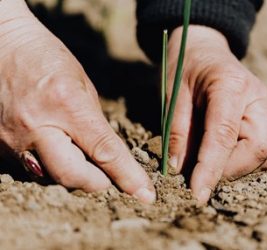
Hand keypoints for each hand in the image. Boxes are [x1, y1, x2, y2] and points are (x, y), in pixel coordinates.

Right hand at [0, 1, 154, 202]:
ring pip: (52, 179)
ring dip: (74, 175)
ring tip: (80, 157)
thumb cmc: (47, 58)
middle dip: (99, 183)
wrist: (0, 45)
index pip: (105, 152)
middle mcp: (37, 127)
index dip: (128, 177)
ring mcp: (13, 140)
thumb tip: (108, 156)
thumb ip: (95, 124)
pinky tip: (55, 148)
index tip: (145, 195)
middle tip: (109, 177)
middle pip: (74, 177)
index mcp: (67, 104)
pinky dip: (50, 166)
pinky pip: (32, 170)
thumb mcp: (82, 85)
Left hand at [167, 26, 266, 203]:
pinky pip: (264, 149)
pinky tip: (222, 153)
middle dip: (230, 170)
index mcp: (230, 85)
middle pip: (260, 148)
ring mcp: (264, 107)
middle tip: (201, 174)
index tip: (197, 193)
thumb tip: (179, 169)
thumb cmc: (184, 66)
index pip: (225, 135)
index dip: (211, 168)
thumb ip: (177, 130)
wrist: (203, 48)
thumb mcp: (173, 94)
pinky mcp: (264, 117)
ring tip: (209, 162)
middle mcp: (256, 97)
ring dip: (238, 167)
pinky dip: (244, 160)